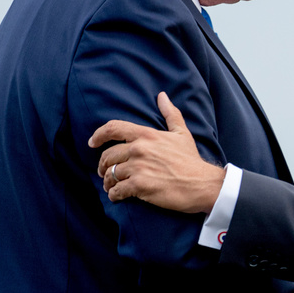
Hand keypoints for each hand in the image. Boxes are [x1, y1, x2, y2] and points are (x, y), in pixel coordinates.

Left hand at [88, 93, 223, 212]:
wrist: (202, 184)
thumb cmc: (191, 160)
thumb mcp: (182, 133)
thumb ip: (170, 114)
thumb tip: (162, 96)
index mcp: (146, 135)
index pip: (113, 128)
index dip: (98, 135)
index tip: (92, 143)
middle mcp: (139, 149)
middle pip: (107, 156)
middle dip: (103, 166)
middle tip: (104, 172)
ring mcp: (139, 168)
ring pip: (110, 175)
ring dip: (107, 182)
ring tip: (111, 186)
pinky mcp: (140, 186)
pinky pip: (117, 190)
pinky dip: (114, 195)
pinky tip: (117, 196)